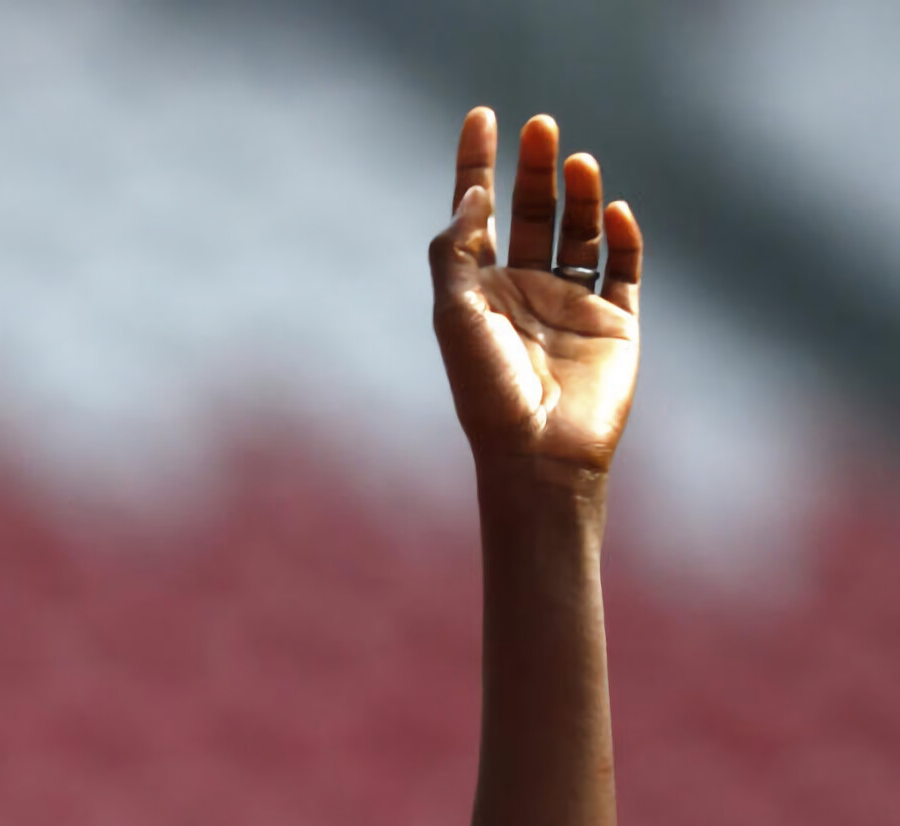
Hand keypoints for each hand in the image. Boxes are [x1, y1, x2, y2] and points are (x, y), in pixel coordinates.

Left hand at [431, 109, 639, 480]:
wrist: (539, 454)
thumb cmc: (487, 391)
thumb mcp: (456, 316)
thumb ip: (457, 250)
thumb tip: (472, 194)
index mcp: (483, 292)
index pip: (480, 215)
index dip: (478, 164)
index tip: (481, 116)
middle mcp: (527, 292)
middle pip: (532, 211)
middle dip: (535, 167)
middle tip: (540, 126)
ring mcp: (573, 305)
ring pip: (581, 230)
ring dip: (580, 193)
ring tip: (576, 163)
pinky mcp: (615, 322)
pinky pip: (624, 266)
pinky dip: (622, 234)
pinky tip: (614, 212)